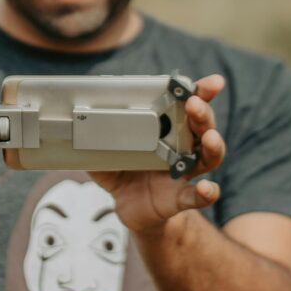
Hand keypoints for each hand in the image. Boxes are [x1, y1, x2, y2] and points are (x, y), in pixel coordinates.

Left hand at [88, 74, 226, 234]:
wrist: (130, 208)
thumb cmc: (124, 173)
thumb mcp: (106, 152)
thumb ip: (95, 138)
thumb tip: (77, 124)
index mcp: (167, 130)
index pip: (188, 106)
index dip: (201, 92)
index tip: (213, 82)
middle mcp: (182, 147)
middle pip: (202, 126)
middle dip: (202, 112)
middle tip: (194, 103)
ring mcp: (184, 172)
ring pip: (208, 156)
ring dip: (212, 145)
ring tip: (209, 138)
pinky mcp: (179, 197)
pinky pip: (197, 196)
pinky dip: (205, 193)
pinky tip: (208, 189)